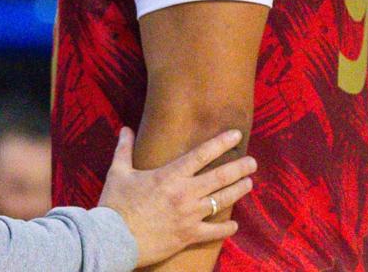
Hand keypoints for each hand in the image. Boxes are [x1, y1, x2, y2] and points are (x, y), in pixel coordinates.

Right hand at [97, 127, 255, 267]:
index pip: (201, 154)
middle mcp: (184, 193)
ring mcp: (189, 216)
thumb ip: (124, 149)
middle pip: (220, 177)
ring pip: (222, 201)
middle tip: (253, 162)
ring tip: (250, 183)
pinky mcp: (189, 235)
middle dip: (240, 167)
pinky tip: (235, 225)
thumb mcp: (118, 172)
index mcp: (169, 175)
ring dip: (238, 191)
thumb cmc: (115, 204)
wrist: (114, 238)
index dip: (221, 143)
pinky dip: (227, 229)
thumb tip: (125, 129)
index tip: (236, 135)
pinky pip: (214, 232)